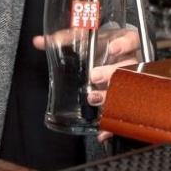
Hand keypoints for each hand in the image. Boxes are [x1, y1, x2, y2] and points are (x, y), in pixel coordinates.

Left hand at [33, 28, 141, 142]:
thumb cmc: (101, 48)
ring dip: (111, 95)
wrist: (114, 60)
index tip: (112, 48)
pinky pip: (124, 115)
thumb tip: (39, 42)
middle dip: (111, 72)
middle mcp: (130, 63)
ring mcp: (131, 83)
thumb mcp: (84, 39)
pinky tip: (103, 131)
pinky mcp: (127, 103)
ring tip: (94, 98)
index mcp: (123, 45)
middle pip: (129, 67)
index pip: (131, 40)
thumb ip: (63, 39)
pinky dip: (113, 125)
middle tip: (94, 76)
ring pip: (128, 91)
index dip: (124, 44)